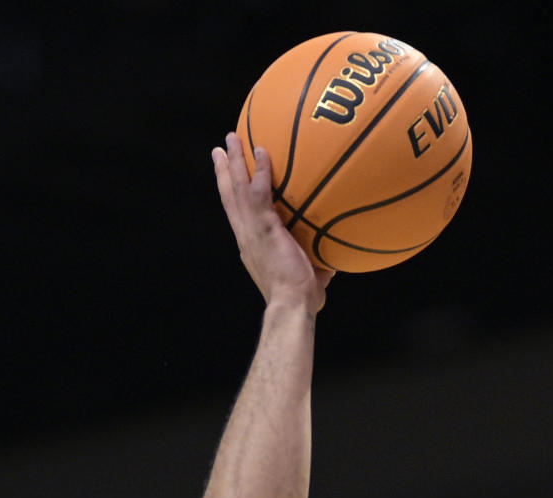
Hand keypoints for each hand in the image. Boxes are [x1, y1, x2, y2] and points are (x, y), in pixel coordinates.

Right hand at [212, 133, 332, 309]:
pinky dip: (261, 170)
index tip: (227, 181)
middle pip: (229, 196)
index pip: (237, 215)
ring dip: (234, 161)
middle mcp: (246, 235)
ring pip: (236, 187)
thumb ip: (317, 267)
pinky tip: (262, 149)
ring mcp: (252, 229)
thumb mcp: (309, 279)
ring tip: (231, 137)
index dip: (231, 196)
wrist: (292, 305)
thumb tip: (333, 264)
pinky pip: (259, 192)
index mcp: (251, 246)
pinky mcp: (264, 226)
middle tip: (219, 150)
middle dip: (224, 171)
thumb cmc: (300, 300)